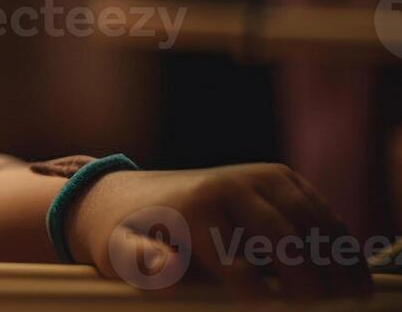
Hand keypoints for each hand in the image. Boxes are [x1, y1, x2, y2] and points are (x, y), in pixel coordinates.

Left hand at [64, 163, 372, 300]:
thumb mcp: (122, 254)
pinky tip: (352, 277)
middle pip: (283, 240)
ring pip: (312, 223)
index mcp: (194, 209)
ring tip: (355, 298)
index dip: (257, 294)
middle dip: (308, 282)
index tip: (271, 310)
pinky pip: (320, 211)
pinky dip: (340, 242)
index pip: (235, 261)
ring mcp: (260, 178)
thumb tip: (164, 270)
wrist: (138, 197)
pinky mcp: (281, 178)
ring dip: (338, 264)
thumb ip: (142, 264)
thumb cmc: (132, 236)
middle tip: (325, 310)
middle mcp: (230, 186)